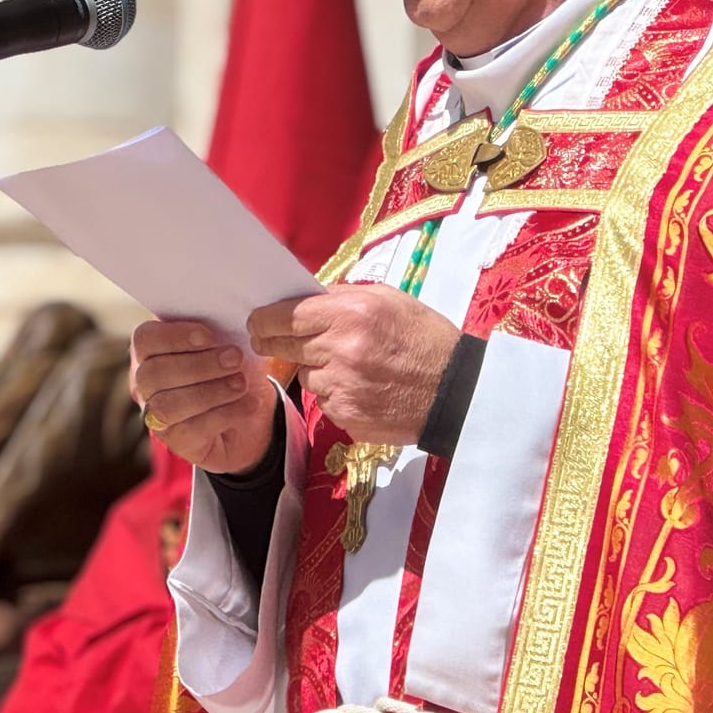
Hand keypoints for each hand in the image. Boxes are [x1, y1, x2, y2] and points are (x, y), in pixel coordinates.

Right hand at [129, 319, 276, 473]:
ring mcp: (156, 414)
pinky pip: (192, 429)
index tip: (209, 335)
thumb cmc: (232, 369)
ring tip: (241, 383)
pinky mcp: (175, 441)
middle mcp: (145, 383)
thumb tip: (232, 317)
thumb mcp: (228, 343)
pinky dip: (225, 414)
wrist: (249, 414)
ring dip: (210, 391)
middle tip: (235, 358)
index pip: (145, 339)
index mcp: (152, 350)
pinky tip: (248, 404)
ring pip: (168, 404)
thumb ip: (219, 329)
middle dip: (199, 365)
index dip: (174, 336)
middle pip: (154, 373)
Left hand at [248, 284, 458, 446]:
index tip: (257, 322)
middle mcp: (339, 349)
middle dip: (274, 342)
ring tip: (349, 365)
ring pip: (304, 376)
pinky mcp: (345, 415)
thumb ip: (342, 296)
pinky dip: (335, 393)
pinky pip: (324, 400)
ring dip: (315, 369)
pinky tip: (362, 387)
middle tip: (272, 340)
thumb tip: (305, 297)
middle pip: (282, 346)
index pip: (282, 316)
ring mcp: (340, 386)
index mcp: (349, 313)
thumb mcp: (389, 300)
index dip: (263, 320)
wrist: (455, 392)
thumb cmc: (425, 340)